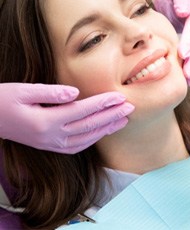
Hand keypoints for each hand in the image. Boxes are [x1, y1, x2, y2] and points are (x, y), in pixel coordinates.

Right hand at [0, 83, 133, 152]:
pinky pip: (77, 146)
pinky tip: (102, 132)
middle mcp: (51, 136)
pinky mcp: (50, 146)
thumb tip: (76, 92)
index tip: (120, 97)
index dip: (103, 103)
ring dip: (106, 129)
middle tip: (130, 108)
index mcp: (45, 121)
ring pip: (86, 138)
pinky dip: (93, 139)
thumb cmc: (4, 100)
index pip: (82, 111)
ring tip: (123, 120)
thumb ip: (51, 92)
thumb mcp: (23, 91)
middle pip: (88, 126)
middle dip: (111, 116)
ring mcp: (51, 144)